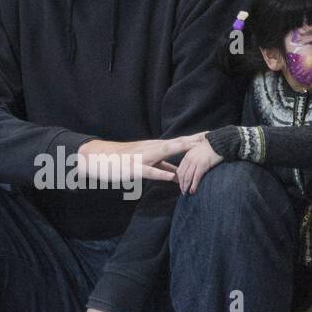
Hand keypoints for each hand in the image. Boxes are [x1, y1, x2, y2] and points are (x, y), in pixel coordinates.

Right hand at [77, 136, 202, 185]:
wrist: (100, 158)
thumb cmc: (125, 162)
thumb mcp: (148, 165)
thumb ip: (163, 169)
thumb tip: (179, 176)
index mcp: (156, 148)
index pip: (179, 142)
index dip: (195, 139)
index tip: (211, 135)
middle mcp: (151, 148)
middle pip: (176, 143)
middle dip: (193, 140)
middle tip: (210, 137)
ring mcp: (143, 157)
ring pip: (164, 151)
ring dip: (179, 149)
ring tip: (194, 148)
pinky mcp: (134, 168)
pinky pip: (150, 171)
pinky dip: (161, 172)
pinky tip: (171, 176)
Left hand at [175, 134, 223, 194]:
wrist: (220, 142)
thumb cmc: (212, 147)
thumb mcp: (199, 151)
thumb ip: (195, 159)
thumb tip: (194, 168)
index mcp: (188, 155)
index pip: (180, 169)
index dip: (179, 179)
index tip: (181, 185)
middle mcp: (190, 159)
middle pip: (182, 174)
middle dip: (182, 184)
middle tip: (183, 191)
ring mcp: (195, 162)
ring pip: (187, 177)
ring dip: (186, 186)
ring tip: (186, 193)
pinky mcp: (203, 165)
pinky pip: (196, 177)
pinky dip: (193, 185)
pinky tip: (193, 191)